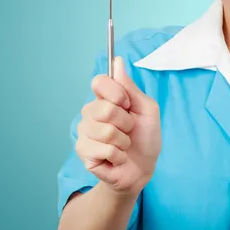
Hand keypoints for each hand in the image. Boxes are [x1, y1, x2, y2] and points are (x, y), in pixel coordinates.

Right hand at [75, 56, 161, 195]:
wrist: (142, 168)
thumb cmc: (145, 137)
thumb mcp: (146, 109)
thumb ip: (130, 87)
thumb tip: (117, 61)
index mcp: (105, 99)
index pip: (99, 82)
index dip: (116, 93)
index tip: (127, 103)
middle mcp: (90, 112)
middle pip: (104, 108)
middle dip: (125, 121)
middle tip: (129, 129)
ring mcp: (84, 132)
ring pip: (105, 130)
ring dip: (123, 140)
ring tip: (124, 144)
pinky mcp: (83, 151)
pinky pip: (104, 148)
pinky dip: (118, 155)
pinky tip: (117, 157)